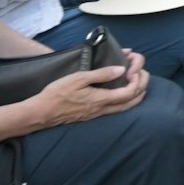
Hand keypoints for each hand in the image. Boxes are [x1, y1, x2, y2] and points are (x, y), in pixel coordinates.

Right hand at [26, 50, 148, 126]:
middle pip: (132, 102)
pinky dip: (124, 100)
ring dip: (135, 95)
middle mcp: (103, 109)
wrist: (41, 113)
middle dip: (142, 87)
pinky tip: (120, 92)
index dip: (137, 81)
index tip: (134, 69)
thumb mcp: (78, 78)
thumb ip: (101, 74)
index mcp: (101, 99)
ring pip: (125, 108)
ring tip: (137, 82)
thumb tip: (121, 70)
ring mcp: (97, 114)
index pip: (129, 93)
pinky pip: (115, 109)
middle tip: (142, 74)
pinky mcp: (92, 115)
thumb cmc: (58, 93)